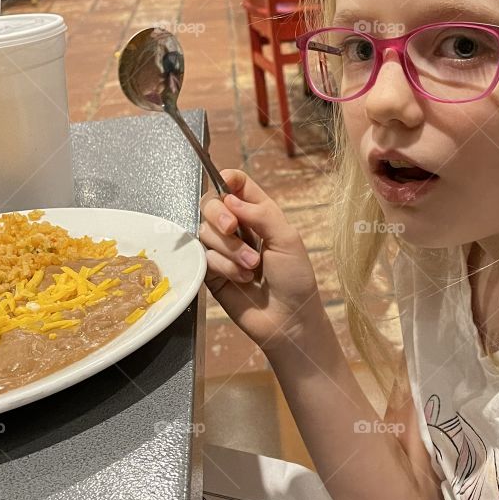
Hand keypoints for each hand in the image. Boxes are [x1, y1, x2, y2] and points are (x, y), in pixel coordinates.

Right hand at [199, 168, 325, 355]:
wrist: (288, 320)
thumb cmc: (295, 278)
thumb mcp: (287, 239)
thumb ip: (260, 213)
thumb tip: (229, 197)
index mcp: (258, 213)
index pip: (234, 184)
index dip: (226, 180)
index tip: (225, 187)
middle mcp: (237, 228)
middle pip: (210, 204)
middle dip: (219, 214)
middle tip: (233, 228)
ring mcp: (221, 250)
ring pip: (205, 232)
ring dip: (230, 249)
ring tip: (252, 268)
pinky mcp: (210, 272)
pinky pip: (204, 257)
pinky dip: (223, 267)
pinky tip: (242, 279)